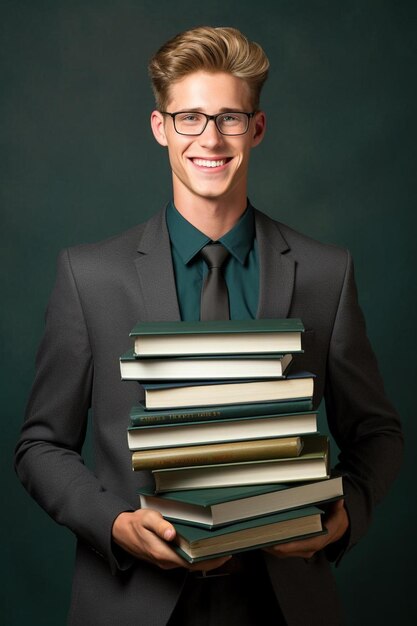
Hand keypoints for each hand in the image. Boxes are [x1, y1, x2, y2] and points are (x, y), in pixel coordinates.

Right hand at [112, 508, 230, 571]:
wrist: (121, 531)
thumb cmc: (135, 523)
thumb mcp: (147, 518)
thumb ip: (160, 526)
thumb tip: (171, 533)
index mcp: (162, 552)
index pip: (191, 562)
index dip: (209, 560)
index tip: (223, 553)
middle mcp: (165, 560)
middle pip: (193, 564)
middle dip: (211, 558)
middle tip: (227, 546)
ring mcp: (165, 560)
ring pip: (188, 563)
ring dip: (204, 556)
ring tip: (218, 544)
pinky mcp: (165, 557)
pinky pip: (183, 559)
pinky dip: (195, 555)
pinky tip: (202, 545)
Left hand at [263, 499, 348, 558]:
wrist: (338, 530)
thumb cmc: (335, 520)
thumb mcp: (338, 512)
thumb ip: (337, 506)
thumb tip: (339, 498)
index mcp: (318, 540)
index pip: (301, 545)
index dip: (288, 545)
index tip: (276, 543)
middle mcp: (309, 548)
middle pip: (287, 550)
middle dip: (272, 545)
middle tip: (258, 536)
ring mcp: (302, 550)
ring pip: (282, 553)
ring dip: (269, 546)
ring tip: (256, 537)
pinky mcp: (297, 550)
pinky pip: (282, 551)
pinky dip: (271, 546)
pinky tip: (261, 538)